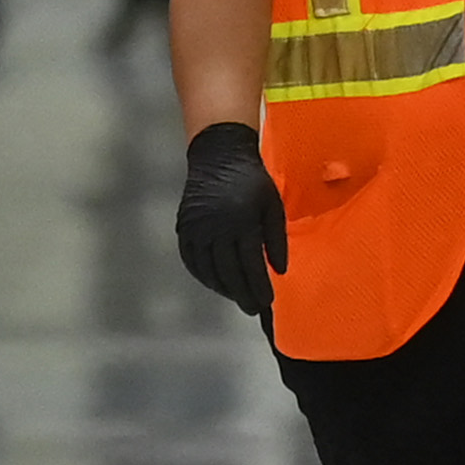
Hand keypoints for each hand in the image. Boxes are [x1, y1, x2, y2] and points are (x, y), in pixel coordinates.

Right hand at [172, 122, 285, 319]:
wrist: (218, 155)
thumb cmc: (252, 179)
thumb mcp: (273, 204)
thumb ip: (276, 238)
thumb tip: (279, 271)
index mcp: (243, 221)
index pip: (251, 265)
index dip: (259, 287)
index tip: (266, 302)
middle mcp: (217, 227)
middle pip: (229, 272)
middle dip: (242, 294)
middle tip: (252, 308)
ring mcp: (197, 228)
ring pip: (209, 269)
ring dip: (223, 288)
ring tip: (236, 297)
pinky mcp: (184, 226)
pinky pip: (191, 259)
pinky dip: (202, 275)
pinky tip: (214, 282)